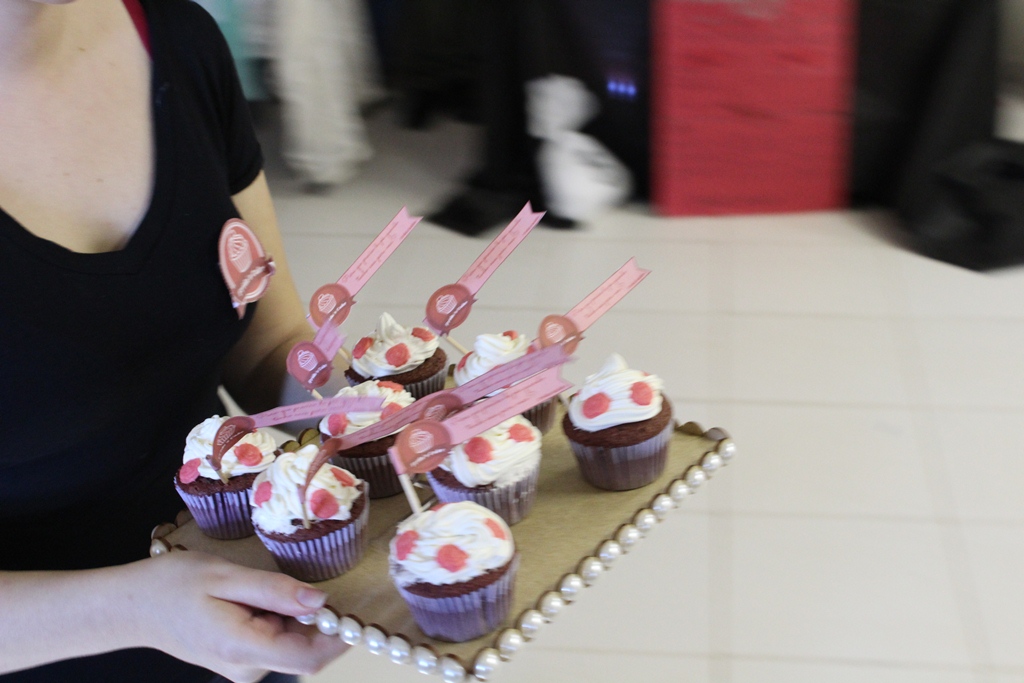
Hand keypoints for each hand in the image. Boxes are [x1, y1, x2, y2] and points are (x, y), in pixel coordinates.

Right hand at [125, 551, 348, 681]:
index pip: (309, 657)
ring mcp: (243, 667)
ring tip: (254, 588)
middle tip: (286, 581)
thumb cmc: (173, 585)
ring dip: (290, 614)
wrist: (132, 606)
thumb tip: (320, 602)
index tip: (351, 606)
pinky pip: (275, 639)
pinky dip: (276, 617)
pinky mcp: (241, 660)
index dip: (338, 635)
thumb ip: (275, 591)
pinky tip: (250, 597)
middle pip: (304, 648)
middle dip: (310, 617)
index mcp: (244, 648)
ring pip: (291, 642)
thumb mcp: (225, 575)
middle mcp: (248, 668)